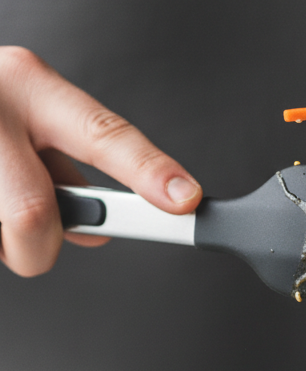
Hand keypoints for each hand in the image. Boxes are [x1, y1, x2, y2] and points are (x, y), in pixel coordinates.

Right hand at [0, 46, 201, 275]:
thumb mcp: (32, 118)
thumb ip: (70, 169)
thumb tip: (100, 229)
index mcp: (30, 86)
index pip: (101, 135)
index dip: (148, 171)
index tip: (185, 199)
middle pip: (33, 216)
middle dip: (37, 248)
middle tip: (32, 239)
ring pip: (0, 237)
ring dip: (0, 239)